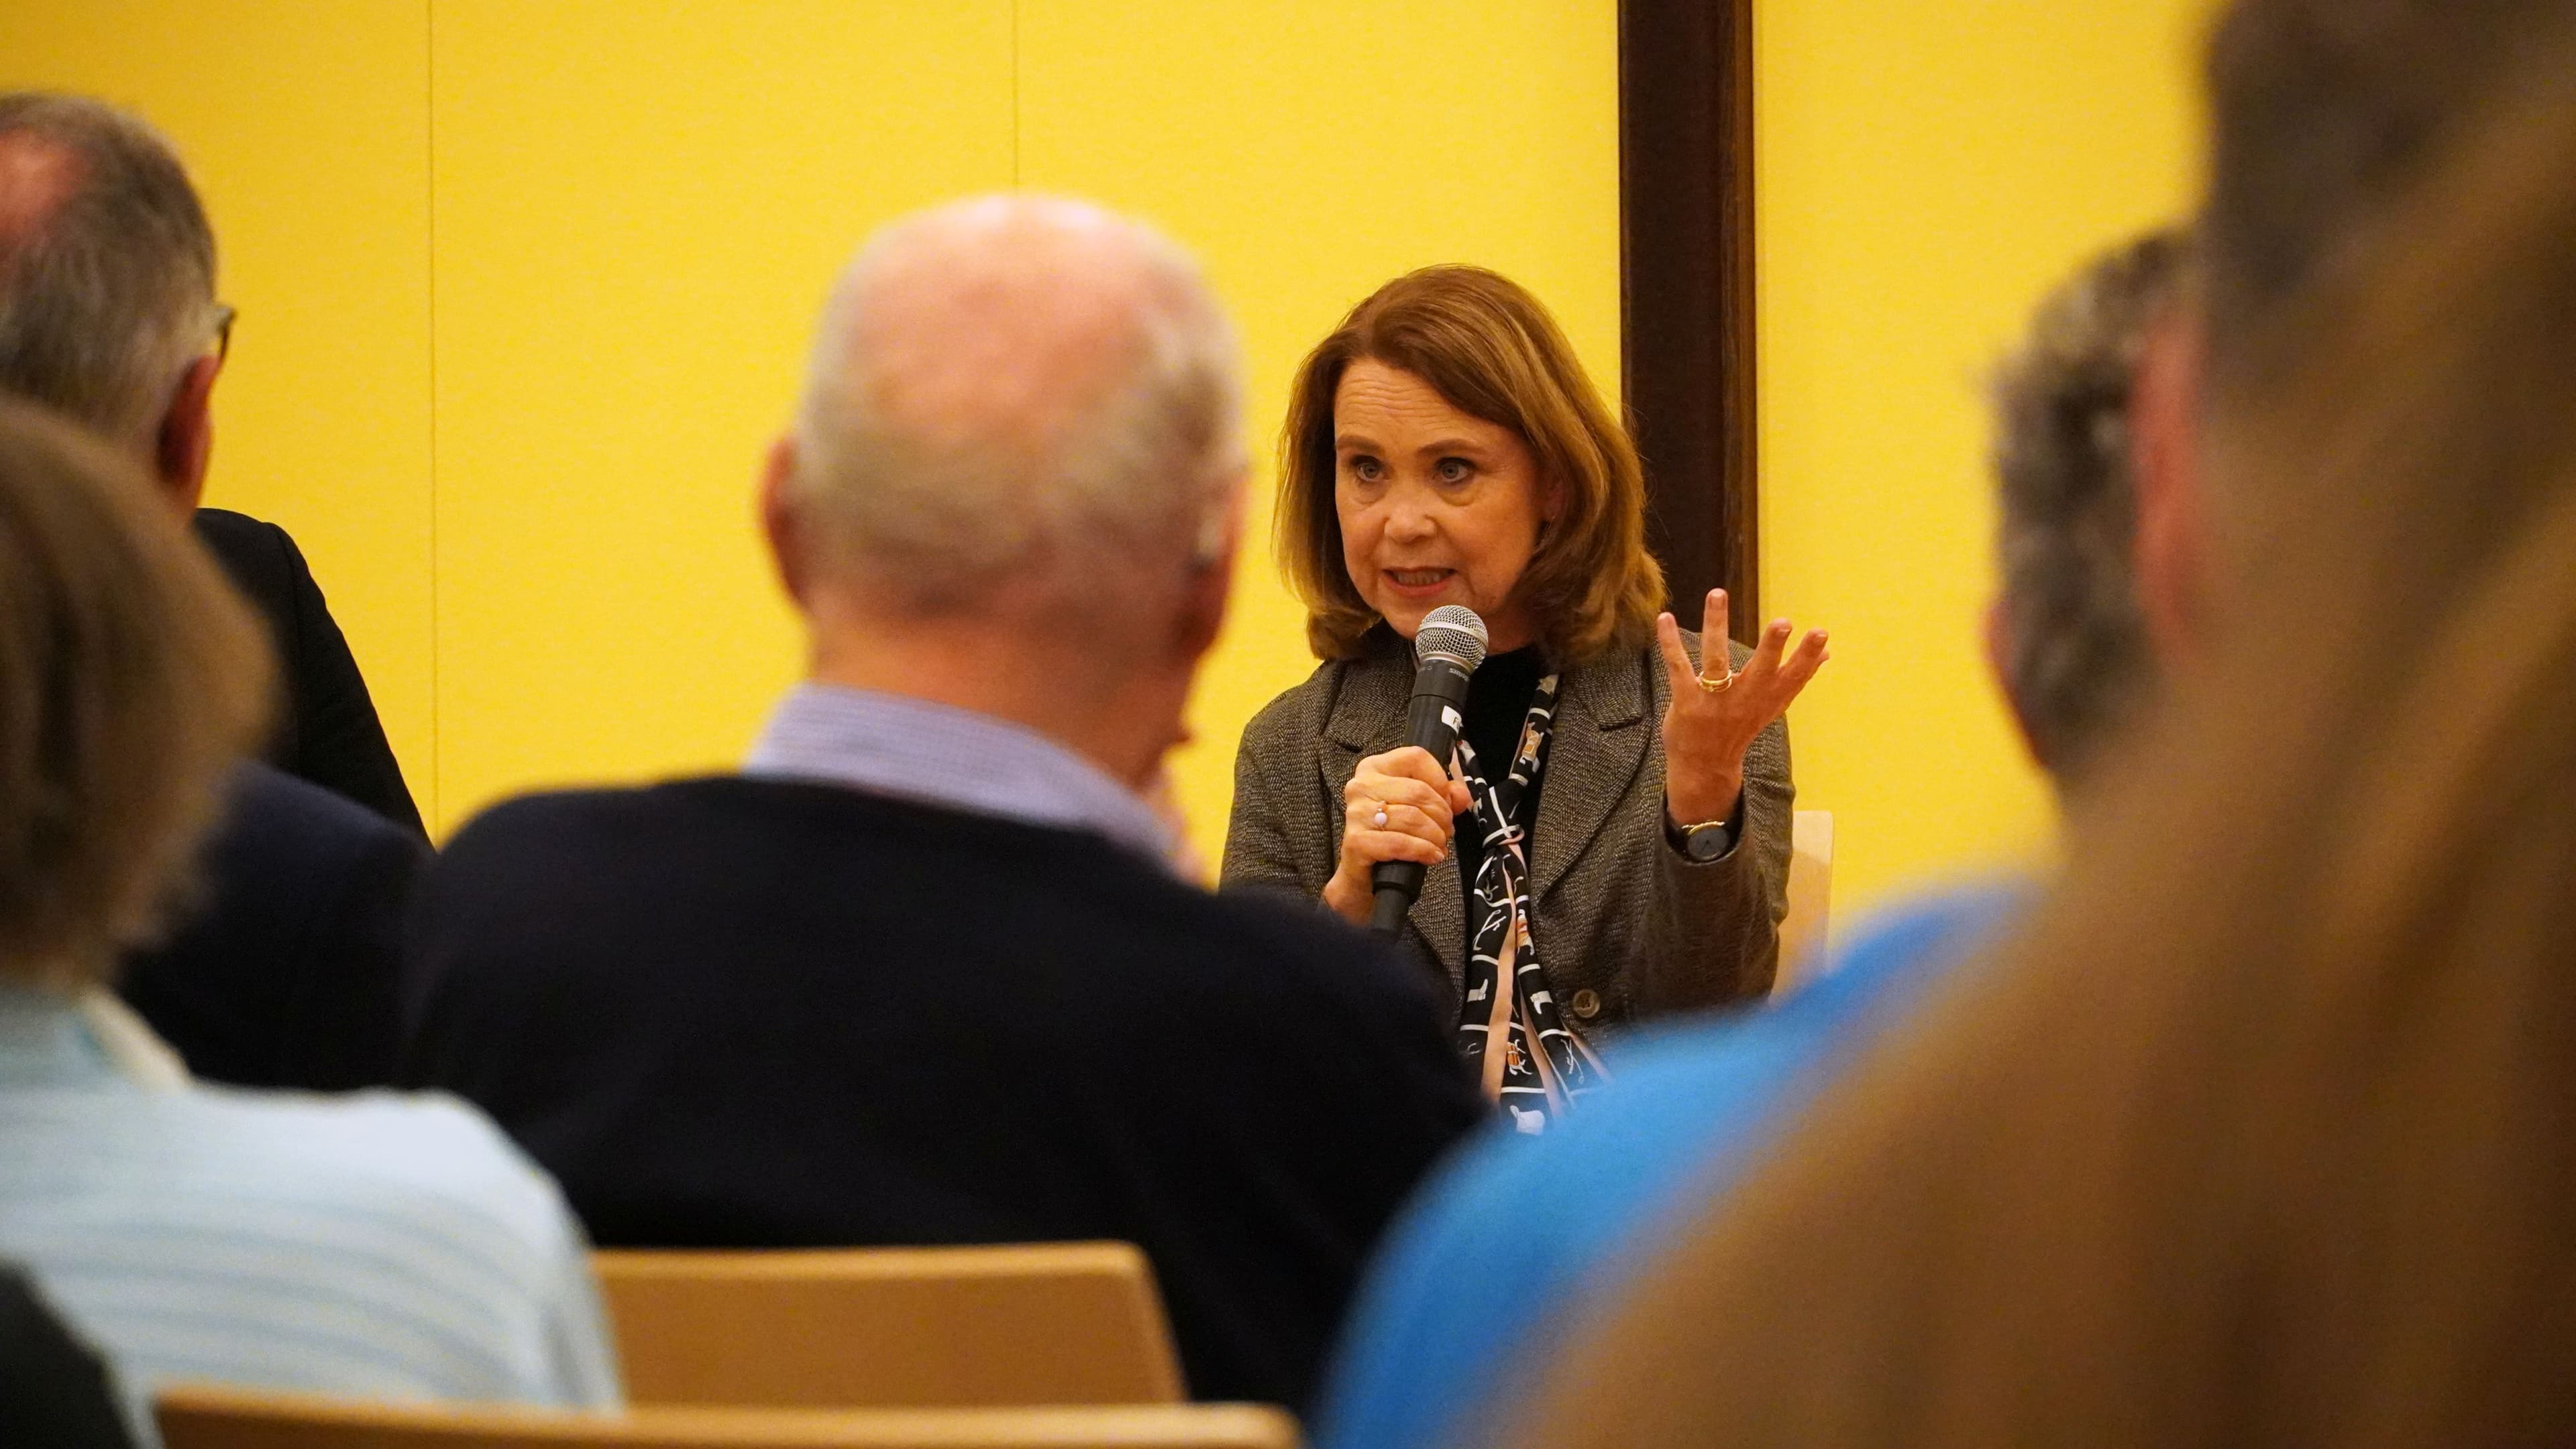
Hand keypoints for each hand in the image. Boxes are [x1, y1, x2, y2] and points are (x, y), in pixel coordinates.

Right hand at [1322, 746, 1474, 926]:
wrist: (1364, 876)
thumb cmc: (1390, 836)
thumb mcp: (1419, 809)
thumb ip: (1444, 796)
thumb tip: (1461, 795)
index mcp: (1374, 768)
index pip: (1415, 757)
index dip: (1439, 780)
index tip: (1447, 801)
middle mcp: (1361, 786)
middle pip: (1417, 790)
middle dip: (1441, 814)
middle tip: (1446, 830)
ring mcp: (1356, 814)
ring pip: (1412, 817)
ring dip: (1435, 835)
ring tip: (1439, 845)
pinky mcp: (1356, 842)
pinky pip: (1399, 842)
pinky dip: (1422, 850)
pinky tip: (1431, 856)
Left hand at [1657, 589, 1828, 825]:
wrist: (1705, 767)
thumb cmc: (1740, 726)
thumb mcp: (1773, 705)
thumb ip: (1796, 678)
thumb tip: (1827, 654)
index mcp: (1769, 698)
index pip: (1794, 677)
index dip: (1808, 656)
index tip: (1821, 634)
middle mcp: (1745, 698)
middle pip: (1761, 670)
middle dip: (1772, 647)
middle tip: (1782, 622)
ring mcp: (1715, 701)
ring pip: (1716, 660)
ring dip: (1716, 625)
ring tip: (1717, 594)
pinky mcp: (1687, 701)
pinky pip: (1678, 667)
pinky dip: (1670, 642)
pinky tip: (1665, 617)